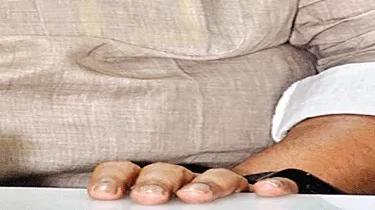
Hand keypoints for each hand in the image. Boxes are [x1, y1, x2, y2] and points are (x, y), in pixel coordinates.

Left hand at [88, 162, 296, 203]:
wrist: (231, 203)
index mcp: (156, 187)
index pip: (129, 173)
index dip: (114, 178)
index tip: (102, 194)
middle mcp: (188, 183)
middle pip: (169, 171)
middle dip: (157, 181)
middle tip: (148, 196)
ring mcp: (224, 187)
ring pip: (217, 177)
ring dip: (207, 185)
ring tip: (197, 197)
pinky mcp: (260, 194)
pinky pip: (270, 185)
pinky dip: (272, 186)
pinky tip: (268, 192)